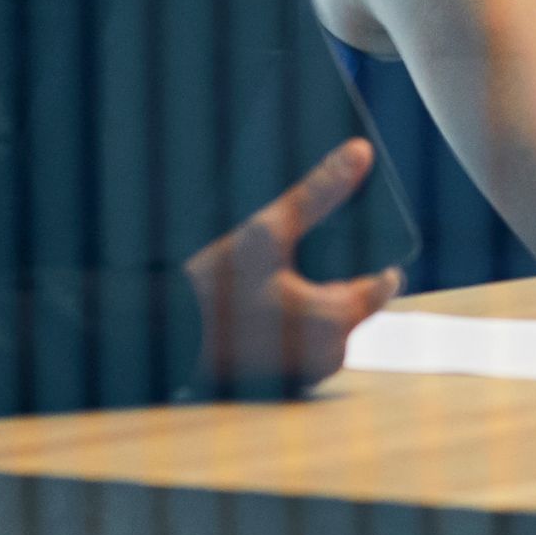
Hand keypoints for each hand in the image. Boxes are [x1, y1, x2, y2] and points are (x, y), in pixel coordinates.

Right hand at [184, 137, 403, 396]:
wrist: (152, 342)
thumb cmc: (207, 291)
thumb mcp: (263, 235)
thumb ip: (316, 194)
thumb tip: (361, 151)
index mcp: (336, 322)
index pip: (384, 284)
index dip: (375, 255)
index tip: (358, 234)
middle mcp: (328, 357)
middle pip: (352, 302)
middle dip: (338, 274)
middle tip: (309, 248)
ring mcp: (303, 375)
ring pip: (325, 325)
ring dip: (313, 298)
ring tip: (285, 268)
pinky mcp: (278, 383)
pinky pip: (300, 345)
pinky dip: (292, 322)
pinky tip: (267, 298)